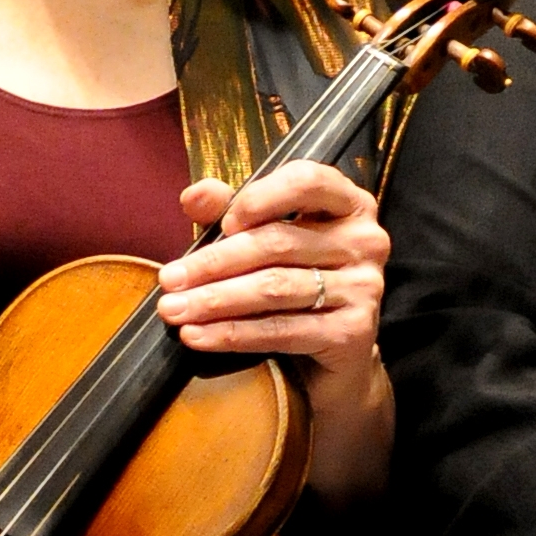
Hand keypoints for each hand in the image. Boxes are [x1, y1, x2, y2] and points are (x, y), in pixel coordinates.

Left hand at [155, 162, 393, 500]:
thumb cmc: (296, 282)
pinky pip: (283, 331)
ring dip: (216, 301)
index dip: (260, 198)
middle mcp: (366, 240)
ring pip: (275, 288)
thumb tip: (193, 195)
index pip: (307, 181)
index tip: (222, 223)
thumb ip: (233, 210)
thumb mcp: (265, 238)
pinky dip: (234, 334)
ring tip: (173, 310)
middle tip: (169, 280)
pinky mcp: (354, 331)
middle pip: (279, 242)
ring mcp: (366, 287)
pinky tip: (198, 336)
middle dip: (215, 262)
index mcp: (348, 203)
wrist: (337, 354)